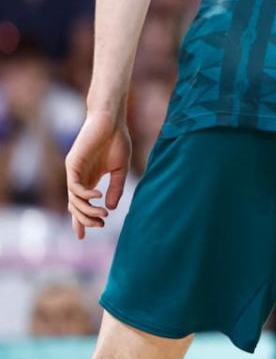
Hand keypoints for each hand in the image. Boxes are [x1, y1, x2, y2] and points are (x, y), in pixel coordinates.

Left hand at [65, 113, 131, 239]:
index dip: (80, 222)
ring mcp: (74, 171)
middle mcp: (79, 177)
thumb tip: (111, 208)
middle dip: (85, 220)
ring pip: (73, 200)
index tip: (83, 238)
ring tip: (103, 215)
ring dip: (87, 211)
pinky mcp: (72, 164)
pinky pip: (74, 186)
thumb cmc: (117, 141)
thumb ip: (116, 188)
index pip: (80, 204)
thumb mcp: (120, 169)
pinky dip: (85, 195)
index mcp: (90, 179)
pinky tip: (98, 197)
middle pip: (75, 206)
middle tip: (101, 225)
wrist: (111, 120)